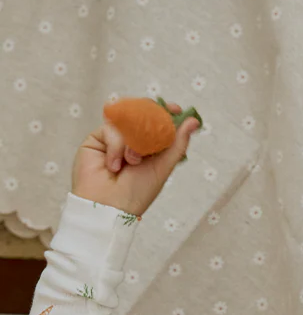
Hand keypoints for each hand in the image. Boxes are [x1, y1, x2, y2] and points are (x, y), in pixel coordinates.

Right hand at [71, 100, 200, 216]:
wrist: (109, 204)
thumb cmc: (138, 192)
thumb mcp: (163, 167)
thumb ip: (177, 144)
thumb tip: (193, 121)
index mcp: (151, 148)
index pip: (158, 123)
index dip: (166, 113)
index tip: (175, 109)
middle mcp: (133, 140)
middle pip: (140, 115)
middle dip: (148, 119)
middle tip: (154, 122)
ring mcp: (115, 138)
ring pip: (126, 121)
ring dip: (132, 140)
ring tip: (132, 161)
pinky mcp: (98, 138)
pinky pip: (110, 129)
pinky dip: (116, 146)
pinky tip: (115, 165)